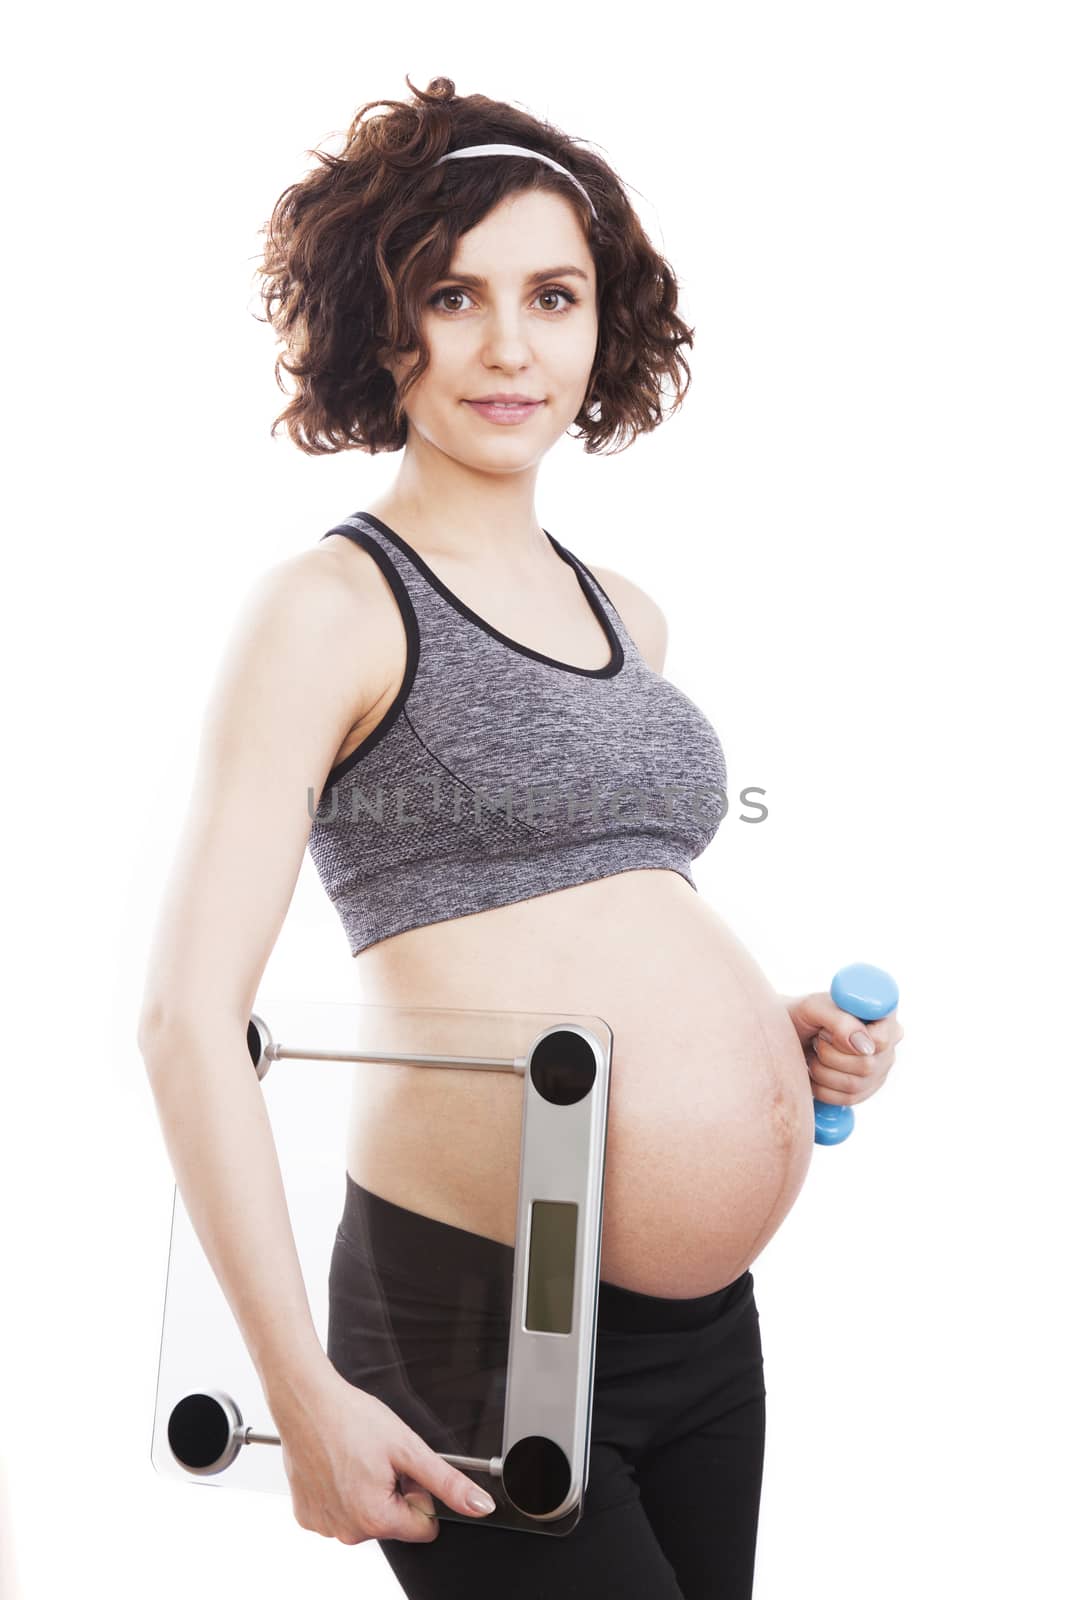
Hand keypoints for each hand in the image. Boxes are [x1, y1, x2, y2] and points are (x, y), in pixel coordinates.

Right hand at [269, 1364, 495, 1544]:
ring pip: (366, 1517)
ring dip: (368, 1491)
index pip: (424, 1526)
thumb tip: (481, 1507)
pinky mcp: (307, 1516)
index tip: (402, 1468)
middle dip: (394, 1492)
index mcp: (376, 1519)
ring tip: (355, 1458)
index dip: (420, 1493)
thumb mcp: (408, 1447)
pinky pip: (339, 1512)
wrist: (305, 1400)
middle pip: (394, 1522)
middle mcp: (347, 1532)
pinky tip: (336, 1465)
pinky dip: (342, 1492)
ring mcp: (324, 1527)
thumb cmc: (352, 1418)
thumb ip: (447, 1482)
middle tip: (377, 1458)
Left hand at [782, 992, 903, 1107]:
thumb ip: (841, 1021)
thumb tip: (865, 1047)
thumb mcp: (814, 1007)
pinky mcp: (865, 1091)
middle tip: (817, 1039)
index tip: (826, 1031)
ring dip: (822, 1070)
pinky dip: (821, 1087)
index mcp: (882, 1015)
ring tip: (815, 1053)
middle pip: (866, 1065)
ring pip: (854, 1085)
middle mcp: (887, 1044)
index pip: (881, 1039)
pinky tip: (816, 1069)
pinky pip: (845, 1099)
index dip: (852, 1040)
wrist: (788, 1033)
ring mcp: (879, 1070)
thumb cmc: (803, 1015)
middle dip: (829, 1054)